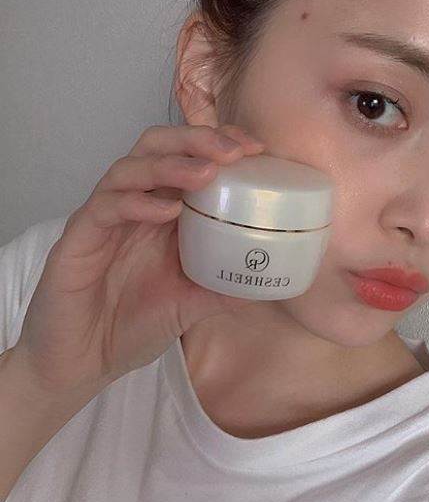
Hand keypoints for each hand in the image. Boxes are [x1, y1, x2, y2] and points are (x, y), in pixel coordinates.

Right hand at [13, 125, 264, 395]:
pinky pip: (105, 207)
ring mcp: (105, 218)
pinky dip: (138, 203)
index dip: (219, 143)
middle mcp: (135, 205)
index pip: (188, 156)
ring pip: (130, 167)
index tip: (256, 149)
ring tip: (208, 172)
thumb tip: (276, 278)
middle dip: (197, 139)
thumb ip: (230, 283)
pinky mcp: (78, 239)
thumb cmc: (135, 324)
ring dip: (171, 164)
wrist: (83, 362)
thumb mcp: (196, 302)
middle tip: (234, 150)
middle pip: (158, 146)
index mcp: (163, 211)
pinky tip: (167, 212)